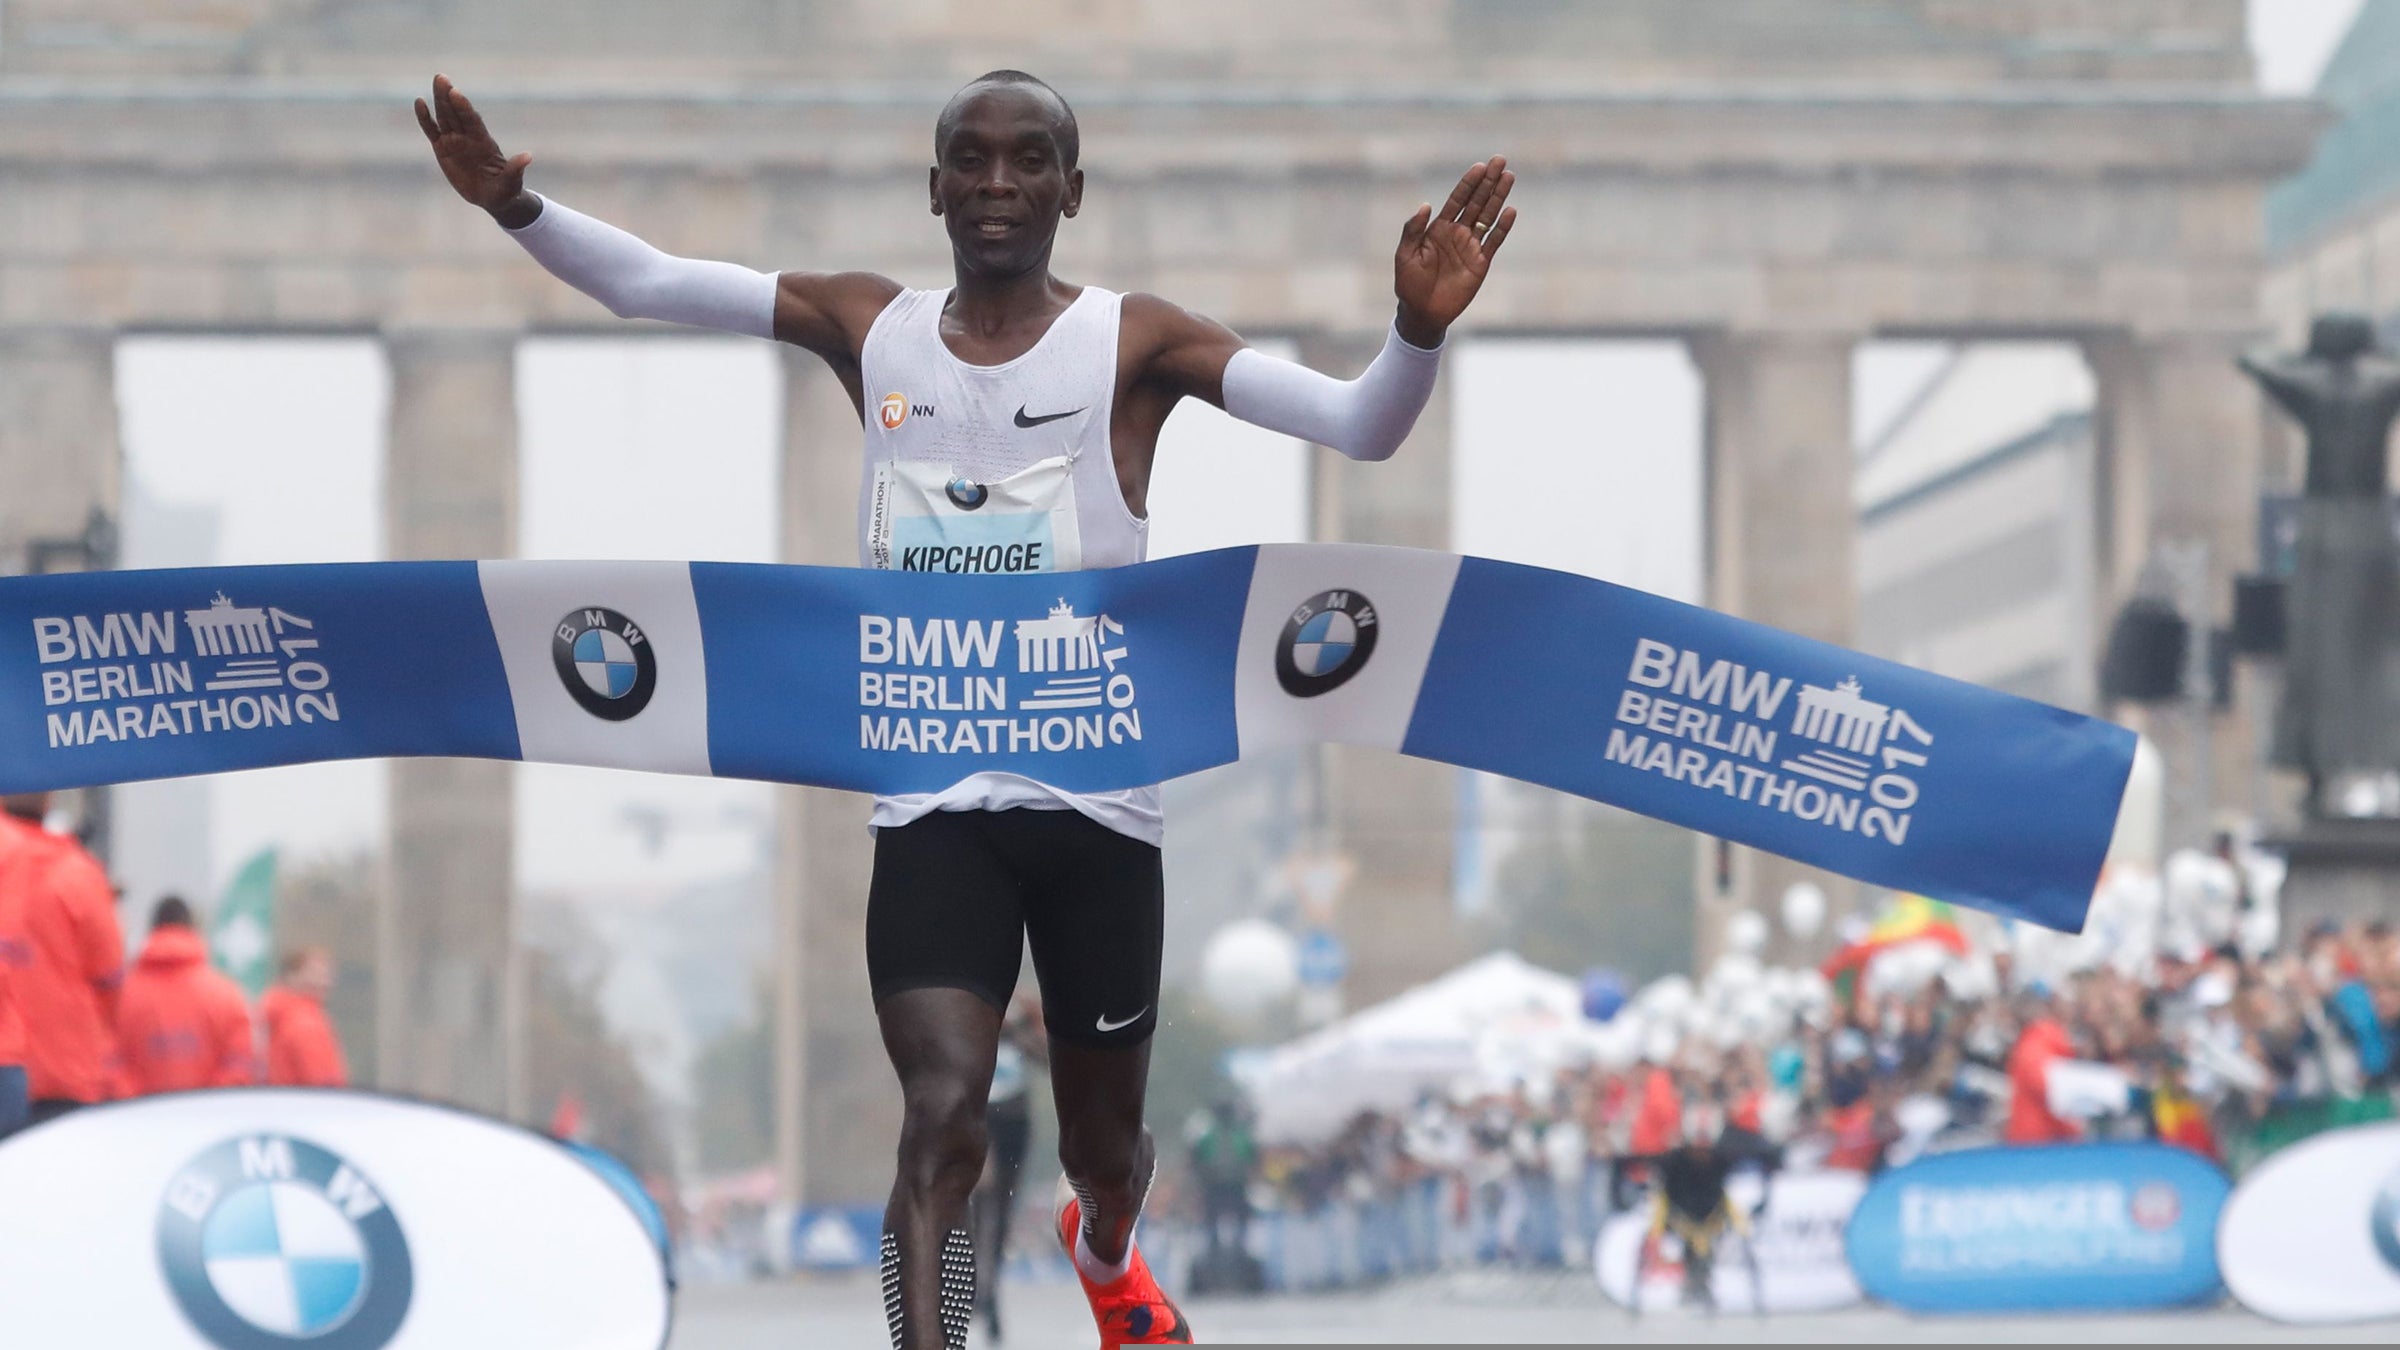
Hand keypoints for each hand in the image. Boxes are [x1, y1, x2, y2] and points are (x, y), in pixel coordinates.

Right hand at [415, 74, 537, 225]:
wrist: (493, 198)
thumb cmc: (505, 190)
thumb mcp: (511, 182)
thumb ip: (515, 169)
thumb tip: (528, 156)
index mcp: (484, 142)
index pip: (472, 121)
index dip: (464, 108)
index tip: (456, 93)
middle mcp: (468, 137)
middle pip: (456, 113)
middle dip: (449, 96)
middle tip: (442, 77)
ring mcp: (455, 141)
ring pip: (444, 116)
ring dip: (439, 99)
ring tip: (437, 80)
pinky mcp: (442, 148)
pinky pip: (432, 130)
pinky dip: (425, 118)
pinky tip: (419, 103)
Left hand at [1393, 156, 1516, 347]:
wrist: (1422, 312)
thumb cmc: (1409, 284)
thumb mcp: (1405, 255)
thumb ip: (1413, 230)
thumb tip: (1426, 205)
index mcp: (1438, 228)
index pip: (1457, 200)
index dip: (1468, 183)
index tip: (1479, 166)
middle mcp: (1457, 233)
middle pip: (1476, 202)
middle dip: (1488, 182)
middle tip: (1500, 160)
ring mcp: (1470, 247)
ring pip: (1488, 216)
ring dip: (1498, 197)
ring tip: (1509, 176)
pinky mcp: (1481, 263)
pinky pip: (1494, 241)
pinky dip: (1503, 227)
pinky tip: (1510, 211)